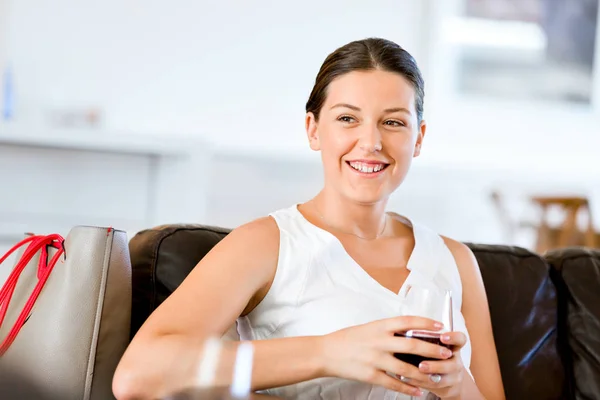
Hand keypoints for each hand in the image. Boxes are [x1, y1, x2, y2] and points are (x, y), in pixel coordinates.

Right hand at [319, 316, 452, 397]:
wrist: (326, 352)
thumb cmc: (348, 339)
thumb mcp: (369, 328)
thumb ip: (387, 330)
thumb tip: (409, 331)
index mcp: (379, 326)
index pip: (408, 321)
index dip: (426, 323)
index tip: (440, 327)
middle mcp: (379, 341)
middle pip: (413, 346)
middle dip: (433, 350)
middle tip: (447, 353)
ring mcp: (375, 359)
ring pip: (407, 368)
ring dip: (425, 374)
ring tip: (438, 376)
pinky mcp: (371, 375)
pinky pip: (394, 383)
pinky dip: (408, 389)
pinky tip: (419, 391)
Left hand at [397, 331, 467, 398]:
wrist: (447, 379)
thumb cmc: (436, 356)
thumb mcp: (434, 345)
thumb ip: (424, 339)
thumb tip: (401, 333)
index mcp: (453, 346)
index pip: (460, 339)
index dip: (453, 338)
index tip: (442, 337)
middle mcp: (456, 361)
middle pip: (453, 364)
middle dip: (436, 365)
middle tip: (421, 365)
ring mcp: (453, 375)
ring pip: (443, 379)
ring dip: (427, 377)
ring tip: (412, 376)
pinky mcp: (447, 387)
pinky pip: (433, 387)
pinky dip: (419, 383)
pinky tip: (407, 379)